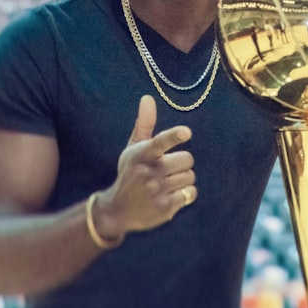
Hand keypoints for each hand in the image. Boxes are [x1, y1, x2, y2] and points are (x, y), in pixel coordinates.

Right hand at [92, 95, 196, 238]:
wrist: (116, 210)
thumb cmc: (130, 173)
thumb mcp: (133, 149)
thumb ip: (144, 124)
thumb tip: (148, 97)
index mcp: (142, 154)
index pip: (160, 142)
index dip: (174, 136)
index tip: (186, 132)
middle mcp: (148, 172)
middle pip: (187, 160)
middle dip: (182, 164)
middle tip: (168, 170)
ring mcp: (156, 191)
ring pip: (190, 177)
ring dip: (183, 179)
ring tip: (166, 184)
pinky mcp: (164, 208)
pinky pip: (191, 193)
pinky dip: (186, 194)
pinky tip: (171, 196)